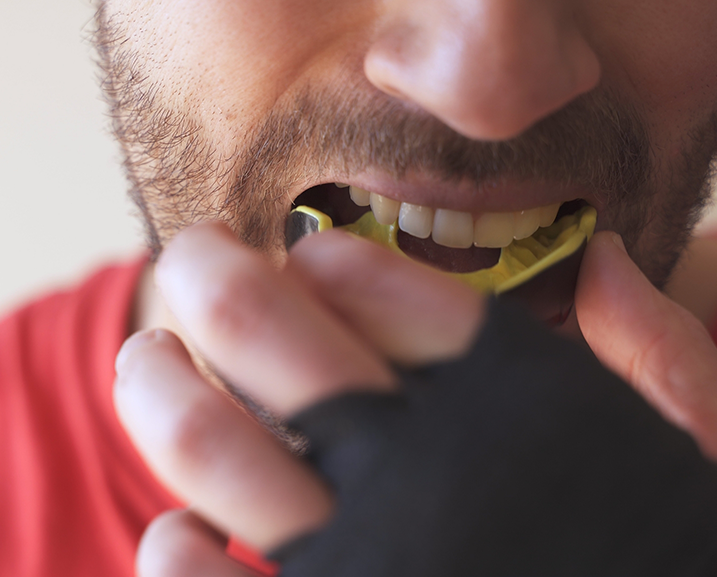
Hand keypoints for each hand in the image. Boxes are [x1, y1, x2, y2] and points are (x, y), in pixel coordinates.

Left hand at [114, 224, 716, 575]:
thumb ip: (662, 362)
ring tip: (147, 358)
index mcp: (522, 412)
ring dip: (160, 387)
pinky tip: (178, 533)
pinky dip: (174, 551)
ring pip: (211, 447)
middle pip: (271, 335)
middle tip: (192, 255)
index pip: (392, 293)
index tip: (310, 253)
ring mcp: (370, 564)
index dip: (337, 264)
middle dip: (211, 275)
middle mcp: (430, 475)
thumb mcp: (695, 456)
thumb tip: (605, 263)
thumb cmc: (663, 558)